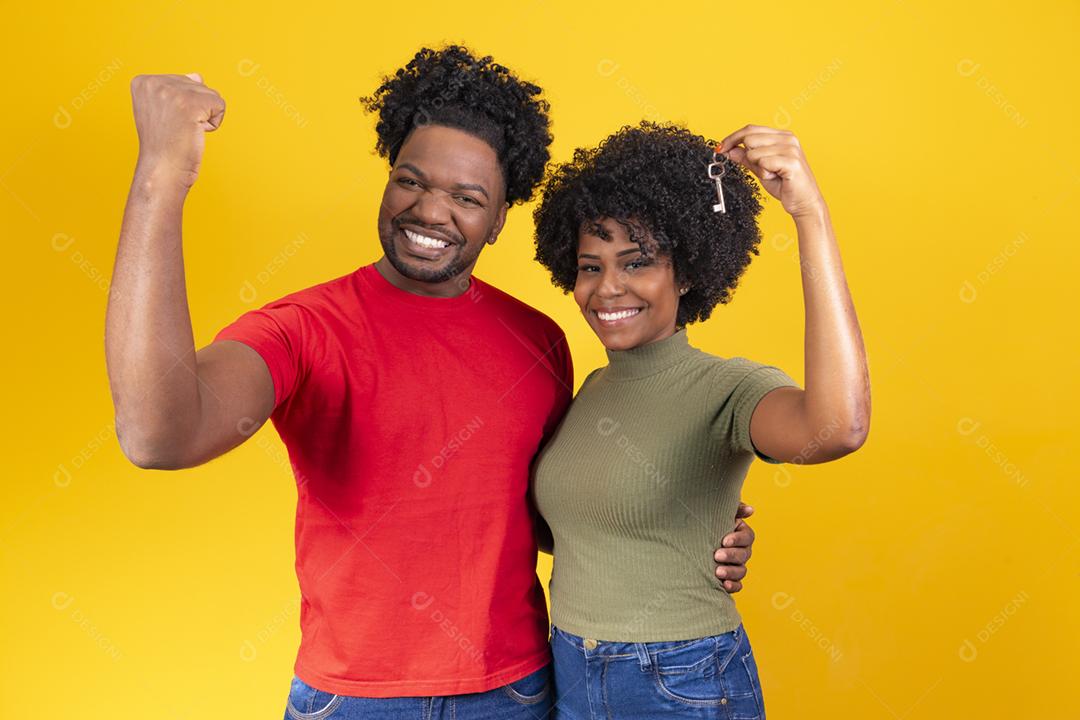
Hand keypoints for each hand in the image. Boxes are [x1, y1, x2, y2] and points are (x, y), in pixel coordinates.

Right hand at [130, 73, 225, 188]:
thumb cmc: (165, 145)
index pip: (183, 81)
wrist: (162, 170)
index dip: (183, 106)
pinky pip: (220, 106)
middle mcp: (154, 82)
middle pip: (198, 85)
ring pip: (211, 95)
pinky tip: (195, 133)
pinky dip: (214, 124)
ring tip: (184, 132)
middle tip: (177, 130)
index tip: (168, 122)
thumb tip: (197, 75)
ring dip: (204, 118)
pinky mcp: (190, 103)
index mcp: (143, 82)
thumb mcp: (165, 111)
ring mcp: (171, 91)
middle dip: (196, 110)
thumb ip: (179, 90)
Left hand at [714, 501, 755, 592]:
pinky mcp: (730, 578)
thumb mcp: (717, 513)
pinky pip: (737, 585)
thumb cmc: (705, 522)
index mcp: (741, 533)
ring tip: (717, 572)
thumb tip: (751, 510)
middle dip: (731, 556)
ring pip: (741, 571)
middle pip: (744, 555)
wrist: (690, 538)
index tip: (724, 541)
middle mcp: (742, 550)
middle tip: (716, 556)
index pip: (747, 537)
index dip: (737, 539)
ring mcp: (737, 565)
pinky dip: (733, 586)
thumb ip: (734, 509)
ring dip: (731, 572)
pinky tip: (724, 585)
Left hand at [718, 124, 824, 218]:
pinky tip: (776, 177)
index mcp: (782, 136)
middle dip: (747, 156)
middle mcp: (788, 138)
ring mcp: (791, 148)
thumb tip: (730, 150)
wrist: (804, 202)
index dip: (732, 138)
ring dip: (757, 167)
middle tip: (760, 170)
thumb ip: (746, 158)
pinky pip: (763, 162)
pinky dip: (764, 173)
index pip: (750, 129)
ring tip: (772, 174)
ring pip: (754, 152)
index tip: (720, 148)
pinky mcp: (791, 161)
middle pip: (749, 137)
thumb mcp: (760, 169)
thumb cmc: (785, 185)